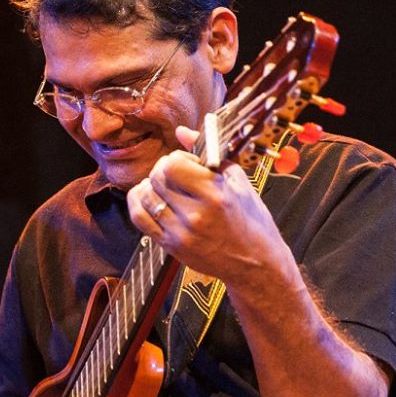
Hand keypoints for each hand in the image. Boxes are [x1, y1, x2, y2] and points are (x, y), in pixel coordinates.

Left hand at [125, 128, 288, 284]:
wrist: (256, 264)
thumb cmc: (252, 221)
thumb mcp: (238, 182)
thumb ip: (209, 154)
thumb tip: (182, 132)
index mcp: (215, 195)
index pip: (173, 165)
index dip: (177, 158)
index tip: (188, 163)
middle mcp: (195, 215)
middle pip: (156, 178)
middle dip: (164, 170)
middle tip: (178, 175)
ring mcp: (180, 233)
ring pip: (144, 196)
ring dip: (151, 186)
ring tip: (166, 188)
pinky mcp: (171, 246)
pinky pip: (139, 218)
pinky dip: (140, 203)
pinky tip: (152, 199)